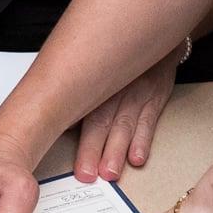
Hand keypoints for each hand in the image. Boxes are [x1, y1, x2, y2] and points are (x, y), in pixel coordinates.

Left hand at [74, 43, 182, 181]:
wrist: (154, 38)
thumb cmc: (120, 61)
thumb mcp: (96, 68)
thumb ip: (80, 94)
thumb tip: (57, 122)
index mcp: (94, 82)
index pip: (78, 109)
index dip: (70, 132)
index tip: (62, 153)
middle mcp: (114, 88)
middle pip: (100, 121)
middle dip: (92, 149)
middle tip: (86, 174)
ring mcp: (136, 94)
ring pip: (124, 125)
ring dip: (116, 150)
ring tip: (110, 172)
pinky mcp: (155, 98)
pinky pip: (149, 121)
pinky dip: (143, 141)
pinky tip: (138, 157)